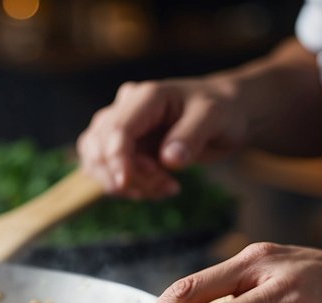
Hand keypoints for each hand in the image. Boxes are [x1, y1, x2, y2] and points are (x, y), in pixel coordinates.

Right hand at [76, 77, 246, 198]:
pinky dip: (128, 186)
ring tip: (165, 186)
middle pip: (101, 148)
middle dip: (128, 176)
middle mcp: (125, 108)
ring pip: (97, 162)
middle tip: (167, 185)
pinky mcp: (120, 146)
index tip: (126, 184)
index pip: (117, 130)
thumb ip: (192, 135)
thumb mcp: (215, 118)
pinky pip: (106, 171)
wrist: (224, 112)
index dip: (116, 160)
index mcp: (146, 97)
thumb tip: (169, 159)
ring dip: (127, 185)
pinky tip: (156, 186)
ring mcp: (119, 127)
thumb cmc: (221, 110)